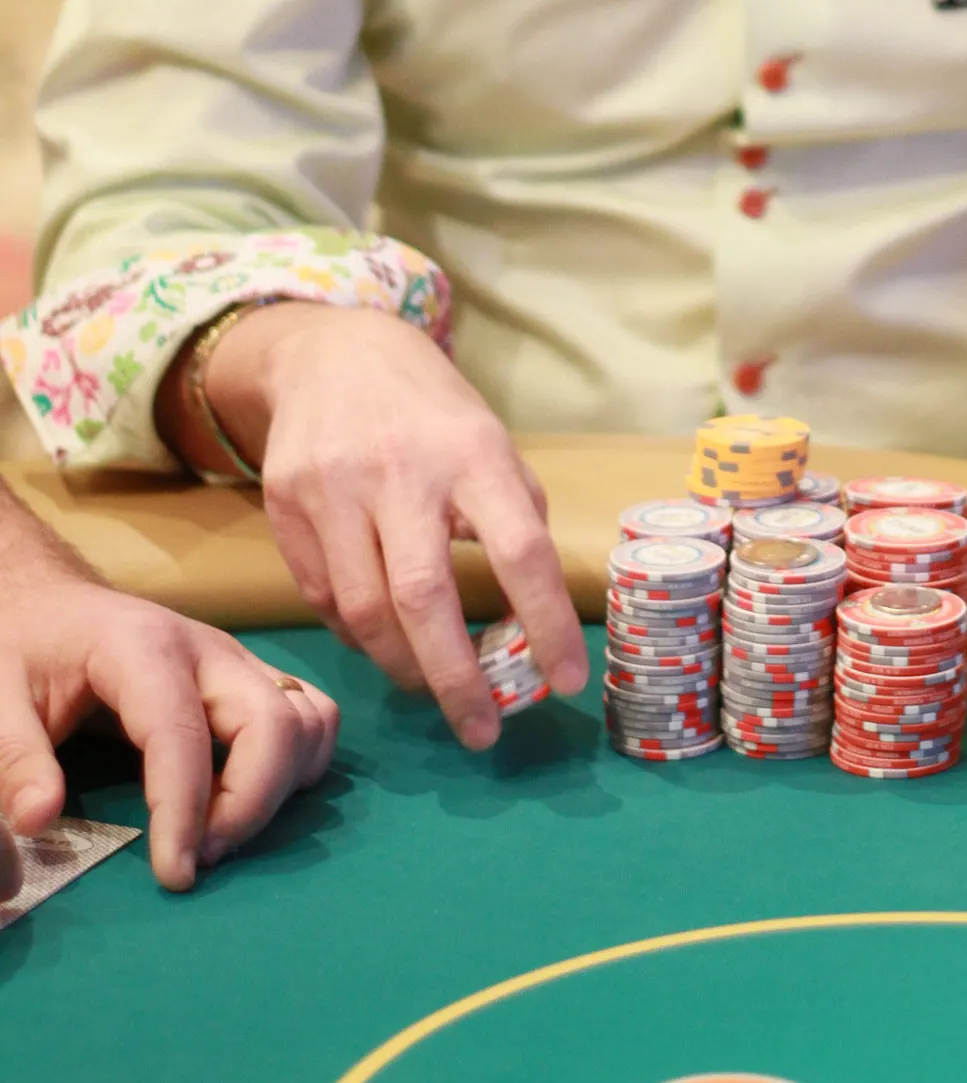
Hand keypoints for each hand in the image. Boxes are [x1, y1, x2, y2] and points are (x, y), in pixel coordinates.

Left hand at [0, 575, 337, 891]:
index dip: (184, 811)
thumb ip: (15, 758)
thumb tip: (38, 820)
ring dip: (279, 787)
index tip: (175, 876)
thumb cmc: (26, 649)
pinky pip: (313, 715)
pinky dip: (299, 764)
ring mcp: (239, 661)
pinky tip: (247, 797)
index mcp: (142, 648)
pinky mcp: (253, 677)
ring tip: (219, 831)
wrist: (54, 606)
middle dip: (249, 805)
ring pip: (308, 720)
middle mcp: (208, 649)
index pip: (183, 734)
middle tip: (198, 857)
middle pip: (273, 724)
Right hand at [206, 304, 587, 746]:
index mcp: (473, 453)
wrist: (334, 353)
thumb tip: (531, 619)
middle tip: (482, 729)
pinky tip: (383, 638)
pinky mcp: (285, 504)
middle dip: (456, 679)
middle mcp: (400, 470)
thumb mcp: (491, 443)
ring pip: (364, 612)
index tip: (565, 681)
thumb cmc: (432, 413)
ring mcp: (335, 487)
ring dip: (404, 667)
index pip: (519, 550)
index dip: (546, 623)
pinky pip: (322, 598)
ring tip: (433, 686)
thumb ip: (514, 517)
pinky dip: (358, 634)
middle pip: (425, 598)